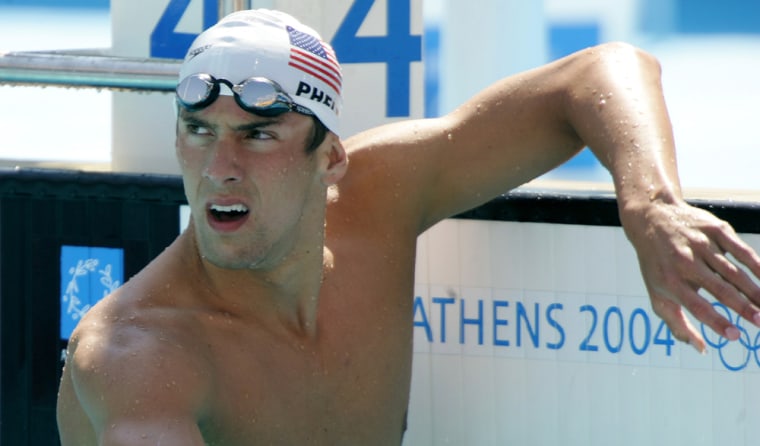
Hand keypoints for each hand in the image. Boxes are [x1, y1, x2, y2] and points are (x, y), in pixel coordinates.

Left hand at [622, 198, 759, 352]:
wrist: (651, 217)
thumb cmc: (657, 264)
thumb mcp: (657, 293)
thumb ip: (676, 324)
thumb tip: (700, 349)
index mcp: (670, 281)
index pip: (697, 306)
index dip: (716, 322)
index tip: (735, 336)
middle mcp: (685, 262)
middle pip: (720, 289)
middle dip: (743, 308)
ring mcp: (701, 245)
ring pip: (733, 272)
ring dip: (754, 290)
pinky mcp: (715, 230)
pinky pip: (740, 250)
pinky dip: (756, 264)